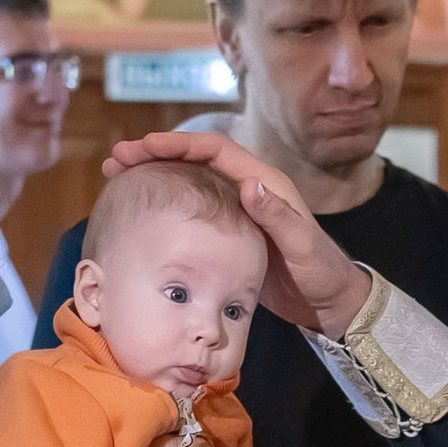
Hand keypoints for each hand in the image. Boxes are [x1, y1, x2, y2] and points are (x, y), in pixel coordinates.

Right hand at [100, 128, 368, 335]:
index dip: (179, 144)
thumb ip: (278, 217)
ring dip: (156, 175)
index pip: (216, 150)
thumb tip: (249, 184)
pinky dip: (166, 201)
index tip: (144, 146)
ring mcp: (238, 210)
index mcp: (266, 183)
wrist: (330, 302)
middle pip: (196, 160)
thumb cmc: (320, 274)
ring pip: (189, 182)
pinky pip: (191, 207)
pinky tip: (142, 210)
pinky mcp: (230, 232)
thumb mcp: (302, 247)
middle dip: (156, 155)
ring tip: (118, 177)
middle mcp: (250, 189)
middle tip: (117, 158)